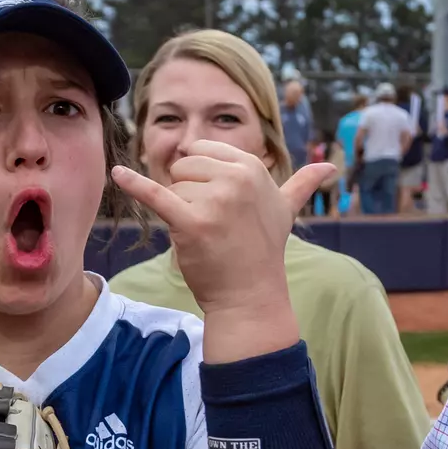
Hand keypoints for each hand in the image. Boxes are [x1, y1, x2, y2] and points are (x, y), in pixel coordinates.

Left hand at [112, 141, 332, 317]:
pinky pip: (155, 196)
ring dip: (179, 213)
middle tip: (213, 225)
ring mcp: (215, 199)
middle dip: (189, 195)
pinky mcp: (191, 221)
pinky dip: (134, 185)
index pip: (204, 153)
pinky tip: (117, 174)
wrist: (249, 295)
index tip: (219, 206)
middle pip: (184, 168)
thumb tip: (330, 168)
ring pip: (171, 188)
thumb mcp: (286, 211)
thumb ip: (302, 185)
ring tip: (205, 236)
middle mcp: (237, 178)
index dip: (202, 179)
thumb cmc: (262, 251)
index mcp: (253, 168)